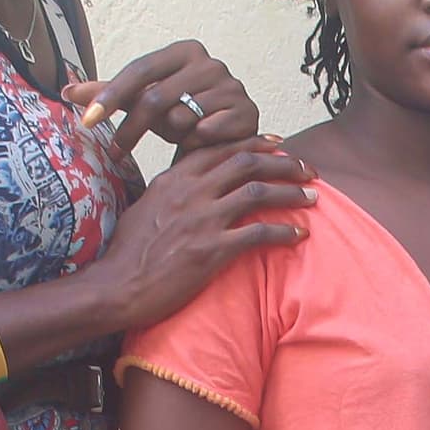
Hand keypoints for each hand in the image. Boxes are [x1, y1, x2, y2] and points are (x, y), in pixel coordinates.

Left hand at [85, 41, 267, 150]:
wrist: (228, 135)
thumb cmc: (182, 114)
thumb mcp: (144, 101)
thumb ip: (109, 93)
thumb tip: (65, 91)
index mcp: (183, 51)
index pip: (140, 70)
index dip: (112, 95)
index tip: (87, 120)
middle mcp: (210, 63)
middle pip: (157, 96)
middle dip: (132, 128)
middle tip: (114, 152)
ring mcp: (231, 85)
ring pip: (182, 116)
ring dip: (171, 134)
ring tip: (174, 138)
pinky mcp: (246, 111)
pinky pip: (206, 131)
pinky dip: (195, 141)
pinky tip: (196, 144)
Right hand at [87, 138, 312, 326]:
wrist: (116, 286)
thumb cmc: (127, 253)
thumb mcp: (145, 206)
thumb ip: (171, 190)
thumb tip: (186, 184)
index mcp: (174, 178)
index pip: (221, 147)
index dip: (255, 143)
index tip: (279, 144)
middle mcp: (191, 191)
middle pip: (247, 162)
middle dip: (284, 163)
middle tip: (308, 170)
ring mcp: (202, 219)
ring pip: (258, 191)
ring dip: (291, 192)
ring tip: (313, 197)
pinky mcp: (212, 250)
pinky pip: (258, 233)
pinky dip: (284, 231)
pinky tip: (300, 235)